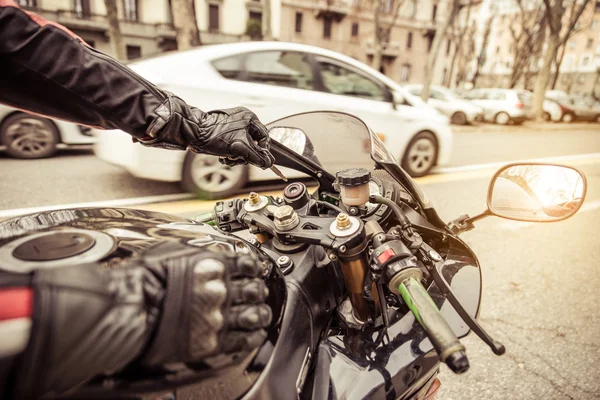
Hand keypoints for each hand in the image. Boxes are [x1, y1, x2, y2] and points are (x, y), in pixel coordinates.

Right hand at [140, 241, 272, 365]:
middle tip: (257, 293)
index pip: (248, 263)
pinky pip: (245, 340)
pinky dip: (254, 336)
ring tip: (260, 314)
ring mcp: (219, 316)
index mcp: (213, 265)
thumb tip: (204, 251)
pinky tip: (255, 334)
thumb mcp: (172, 250)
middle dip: (259, 291)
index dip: (254, 267)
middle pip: (256, 289)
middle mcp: (221, 290)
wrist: (132, 310)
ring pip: (256, 315)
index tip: (254, 271)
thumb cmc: (144, 279)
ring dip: (261, 314)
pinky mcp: (214, 342)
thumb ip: (196, 252)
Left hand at [198, 107, 274, 168]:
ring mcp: (232, 125)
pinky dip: (230, 154)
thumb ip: (257, 156)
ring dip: (237, 157)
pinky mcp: (224, 132)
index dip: (262, 150)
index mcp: (249, 118)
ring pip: (242, 146)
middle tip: (239, 160)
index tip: (259, 160)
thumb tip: (268, 163)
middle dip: (246, 155)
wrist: (193, 133)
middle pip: (253, 143)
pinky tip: (223, 158)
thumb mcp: (240, 148)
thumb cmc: (214, 135)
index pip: (264, 136)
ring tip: (229, 159)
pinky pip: (233, 145)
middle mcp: (242, 120)